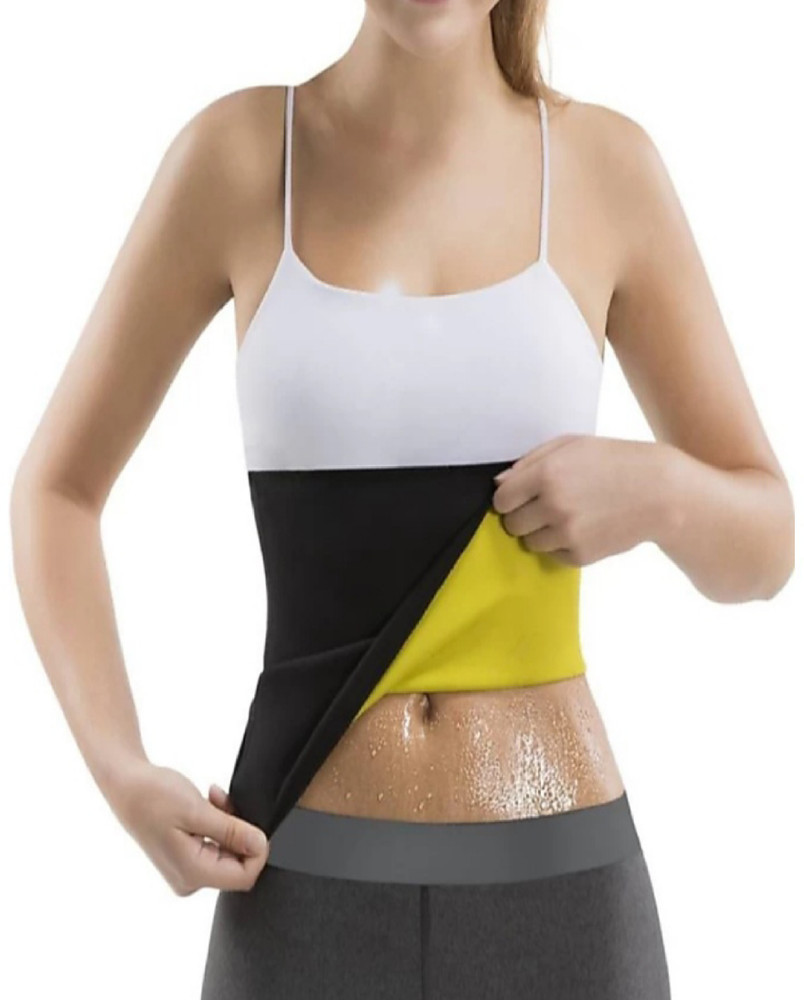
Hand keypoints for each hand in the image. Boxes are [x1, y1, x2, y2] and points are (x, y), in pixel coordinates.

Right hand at [111, 759, 268, 895]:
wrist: (126, 786)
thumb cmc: (153, 797)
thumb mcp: (197, 811)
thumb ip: (232, 831)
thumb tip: (261, 845)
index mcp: (192, 873)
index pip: (245, 876)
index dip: (257, 849)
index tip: (250, 820)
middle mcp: (189, 879)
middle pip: (238, 863)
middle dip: (240, 830)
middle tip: (224, 801)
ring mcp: (186, 870)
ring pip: (229, 851)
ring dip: (229, 823)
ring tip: (213, 798)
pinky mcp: (185, 857)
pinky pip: (216, 845)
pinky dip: (218, 824)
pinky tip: (208, 803)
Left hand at [491, 434, 670, 566]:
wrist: (660, 492)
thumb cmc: (614, 461)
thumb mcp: (571, 445)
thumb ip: (529, 461)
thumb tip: (499, 483)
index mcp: (546, 474)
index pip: (501, 499)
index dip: (509, 498)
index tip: (520, 496)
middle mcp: (553, 506)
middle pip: (511, 524)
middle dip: (523, 516)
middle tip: (545, 506)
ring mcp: (567, 533)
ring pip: (529, 543)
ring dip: (541, 532)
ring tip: (568, 516)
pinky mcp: (580, 555)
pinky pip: (552, 555)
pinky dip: (561, 545)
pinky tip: (583, 528)